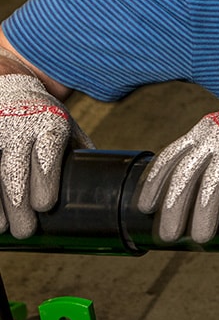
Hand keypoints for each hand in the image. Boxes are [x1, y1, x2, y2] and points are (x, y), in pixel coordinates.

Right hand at [0, 74, 70, 238]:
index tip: (45, 206)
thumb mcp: (68, 128)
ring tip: (1, 230)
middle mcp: (19, 127)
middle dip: (17, 203)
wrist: (13, 88)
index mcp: (50, 124)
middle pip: (14, 168)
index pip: (47, 152)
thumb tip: (107, 188)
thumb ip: (80, 154)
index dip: (45, 179)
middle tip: (24, 231)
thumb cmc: (46, 118)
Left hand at [137, 74, 218, 242]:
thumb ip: (218, 153)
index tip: (145, 208)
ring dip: (204, 214)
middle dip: (174, 208)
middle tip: (169, 235)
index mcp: (205, 129)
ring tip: (201, 238)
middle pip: (185, 175)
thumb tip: (205, 189)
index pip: (170, 157)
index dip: (154, 184)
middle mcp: (216, 133)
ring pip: (213, 183)